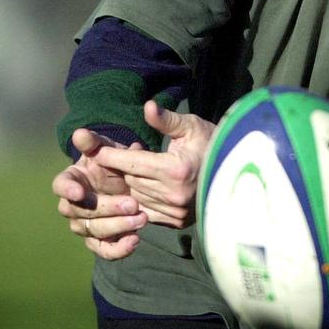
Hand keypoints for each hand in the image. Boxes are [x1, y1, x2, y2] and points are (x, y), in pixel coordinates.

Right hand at [52, 129, 148, 259]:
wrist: (132, 179)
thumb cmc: (116, 160)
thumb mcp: (109, 148)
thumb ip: (94, 143)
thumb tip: (80, 134)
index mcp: (72, 179)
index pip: (60, 185)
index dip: (68, 189)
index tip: (80, 191)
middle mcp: (73, 204)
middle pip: (80, 211)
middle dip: (107, 208)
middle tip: (133, 204)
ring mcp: (85, 224)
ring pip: (94, 231)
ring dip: (118, 227)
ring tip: (142, 219)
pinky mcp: (100, 239)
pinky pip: (104, 249)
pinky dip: (118, 249)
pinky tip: (135, 241)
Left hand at [94, 101, 215, 228]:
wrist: (235, 169)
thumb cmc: (211, 142)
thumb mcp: (191, 125)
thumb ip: (166, 120)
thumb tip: (147, 106)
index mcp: (176, 169)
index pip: (133, 162)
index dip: (111, 155)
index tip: (93, 150)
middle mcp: (174, 194)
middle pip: (131, 181)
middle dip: (119, 169)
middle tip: (108, 159)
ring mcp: (176, 211)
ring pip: (136, 198)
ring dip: (128, 185)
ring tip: (126, 171)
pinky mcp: (177, 221)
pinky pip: (146, 212)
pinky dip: (139, 201)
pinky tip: (139, 188)